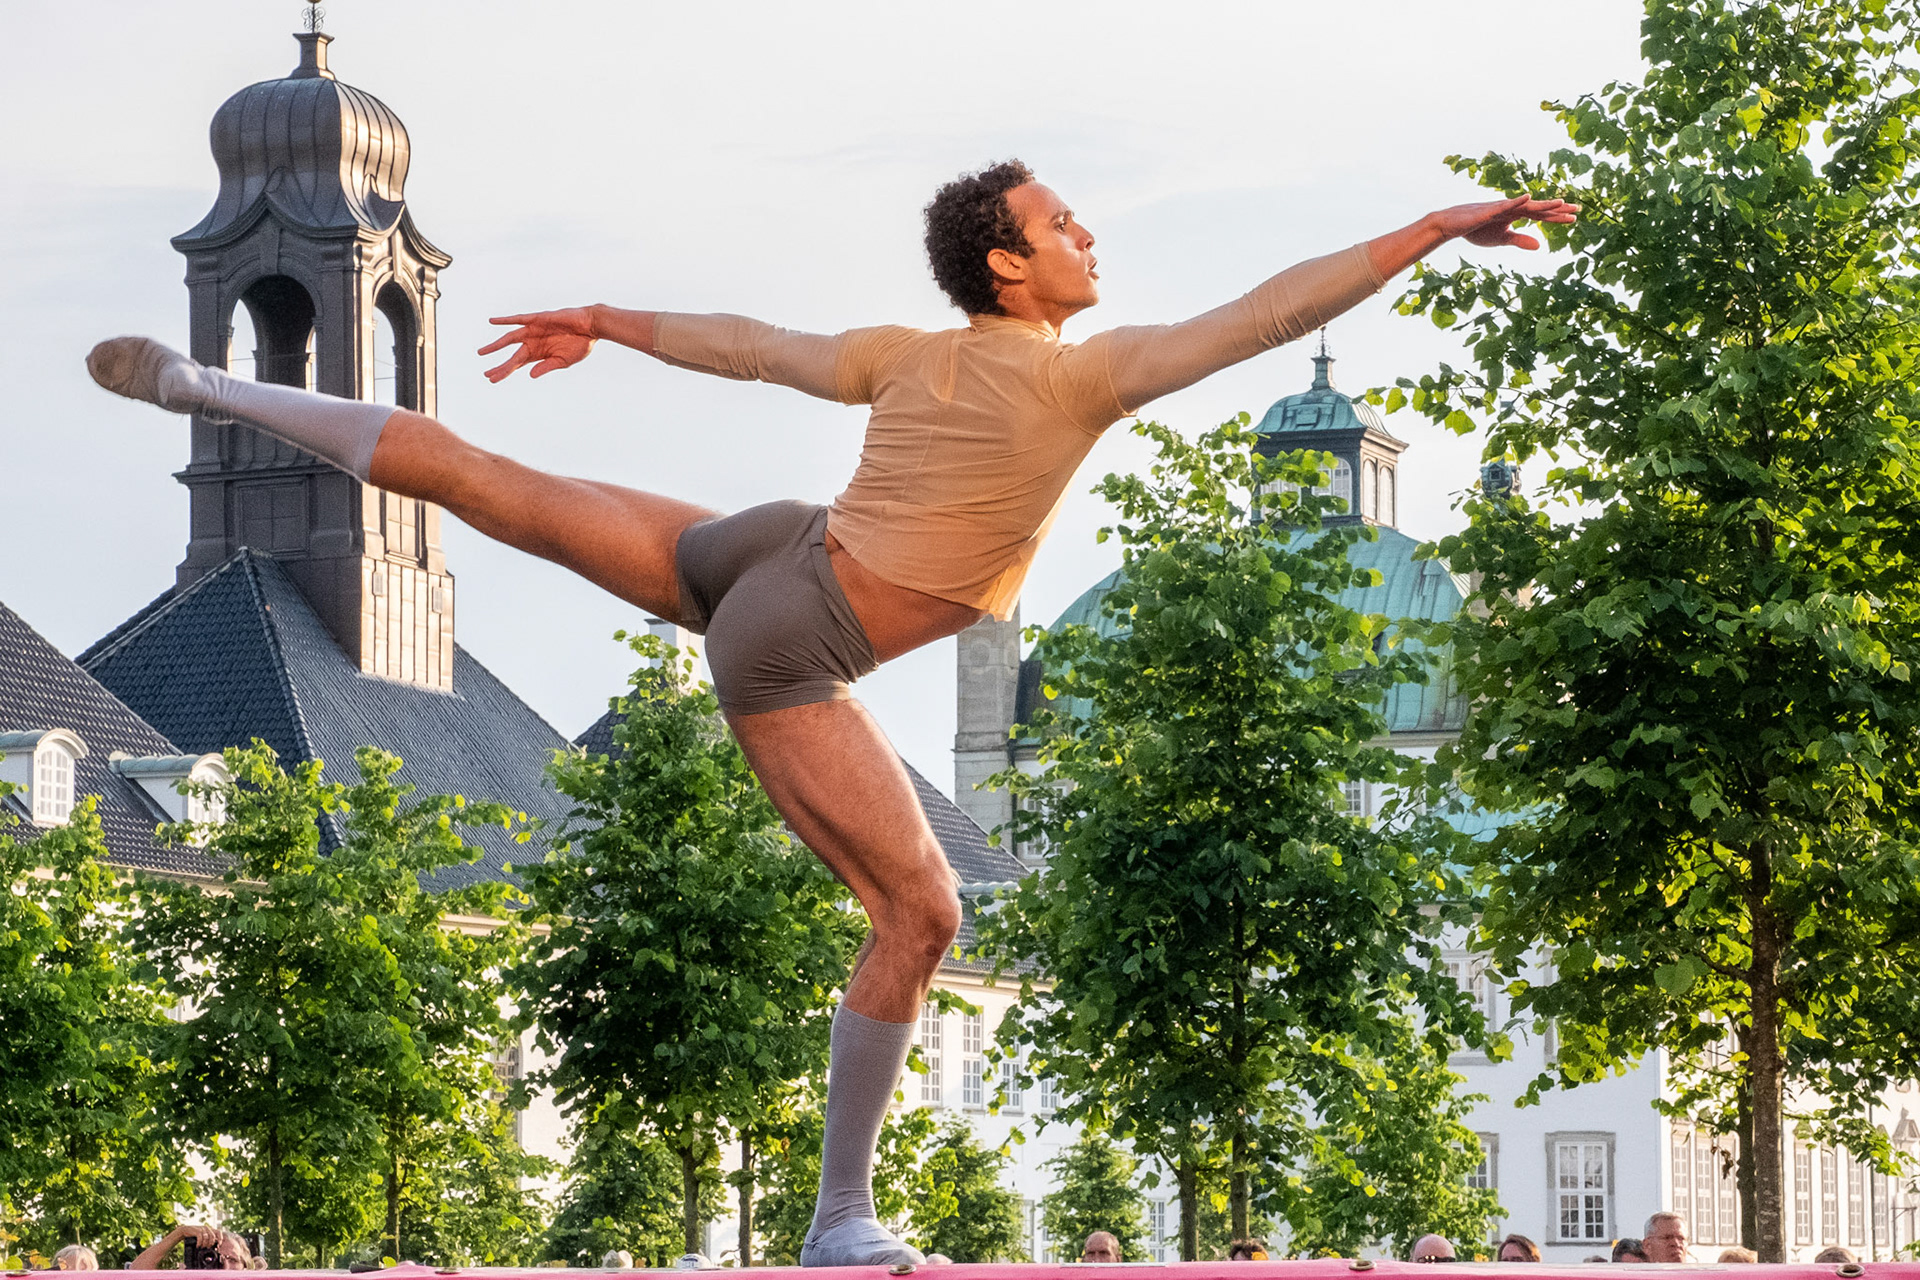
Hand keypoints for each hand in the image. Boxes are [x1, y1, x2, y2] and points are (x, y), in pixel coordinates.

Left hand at [478, 308, 597, 381]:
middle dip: (500, 365)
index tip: (492, 380)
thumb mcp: (563, 361)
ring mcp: (534, 330)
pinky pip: (518, 319)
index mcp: (539, 354)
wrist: (590, 327)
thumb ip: (546, 367)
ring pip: (510, 338)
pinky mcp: (537, 319)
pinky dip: (506, 320)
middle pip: (512, 355)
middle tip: (486, 374)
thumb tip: (530, 376)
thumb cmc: (580, 345)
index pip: (518, 364)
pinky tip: (493, 321)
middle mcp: (533, 342)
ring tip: (482, 353)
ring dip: (496, 345)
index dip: (505, 371)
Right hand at [1432, 195, 1579, 249]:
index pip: (1540, 215)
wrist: (1452, 225)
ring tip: (1561, 202)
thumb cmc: (1476, 230)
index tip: (1574, 218)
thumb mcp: (1501, 239)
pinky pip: (1506, 205)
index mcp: (1516, 215)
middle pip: (1539, 208)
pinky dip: (1517, 201)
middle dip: (1558, 209)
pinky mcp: (1490, 210)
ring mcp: (1502, 207)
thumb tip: (1539, 245)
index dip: (1557, 217)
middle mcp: (1512, 208)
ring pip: (1527, 206)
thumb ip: (1520, 240)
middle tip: (1578, 209)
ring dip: (1543, 204)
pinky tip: (1528, 197)